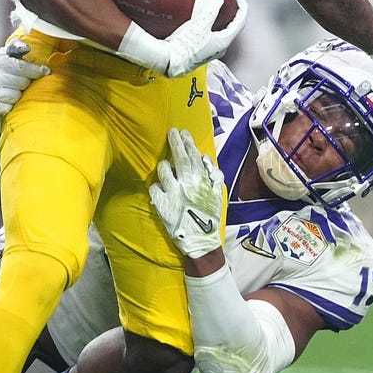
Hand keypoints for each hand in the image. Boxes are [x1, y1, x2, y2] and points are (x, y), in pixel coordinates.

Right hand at [0, 41, 49, 115]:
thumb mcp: (4, 54)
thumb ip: (16, 47)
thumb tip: (27, 48)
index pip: (20, 67)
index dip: (35, 70)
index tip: (45, 71)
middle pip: (21, 83)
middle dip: (26, 82)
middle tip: (24, 82)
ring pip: (16, 96)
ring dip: (19, 95)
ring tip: (15, 90)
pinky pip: (9, 108)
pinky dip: (11, 106)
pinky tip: (8, 100)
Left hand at [149, 128, 223, 258]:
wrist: (200, 240)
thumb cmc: (210, 216)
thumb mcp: (218, 195)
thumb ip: (214, 176)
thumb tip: (206, 159)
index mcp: (201, 180)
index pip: (193, 155)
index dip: (188, 142)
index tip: (183, 133)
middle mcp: (186, 183)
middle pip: (178, 157)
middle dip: (175, 142)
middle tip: (171, 132)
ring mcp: (172, 192)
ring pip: (163, 170)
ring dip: (164, 165)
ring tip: (166, 165)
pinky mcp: (161, 203)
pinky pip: (154, 188)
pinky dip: (157, 186)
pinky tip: (160, 188)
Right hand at [164, 0, 247, 77]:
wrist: (168, 61)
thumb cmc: (184, 48)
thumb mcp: (200, 24)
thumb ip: (212, 8)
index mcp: (223, 42)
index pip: (240, 21)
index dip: (242, 7)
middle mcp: (219, 48)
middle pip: (231, 27)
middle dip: (231, 13)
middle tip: (229, 2)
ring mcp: (209, 51)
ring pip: (220, 31)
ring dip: (219, 19)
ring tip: (215, 9)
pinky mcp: (199, 51)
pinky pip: (209, 35)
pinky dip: (209, 25)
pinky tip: (199, 21)